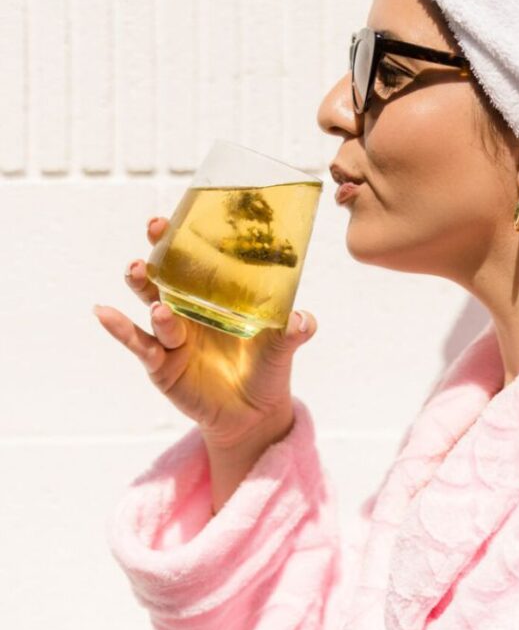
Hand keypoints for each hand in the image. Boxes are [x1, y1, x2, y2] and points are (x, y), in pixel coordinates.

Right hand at [94, 216, 316, 448]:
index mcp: (217, 298)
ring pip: (153, 304)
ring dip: (144, 286)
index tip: (180, 215)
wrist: (255, 414)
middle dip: (159, 250)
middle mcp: (190, 311)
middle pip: (168, 274)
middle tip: (155, 229)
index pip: (198, 261)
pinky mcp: (162, 365)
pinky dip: (120, 328)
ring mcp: (173, 336)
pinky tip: (104, 313)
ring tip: (139, 271)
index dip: (188, 239)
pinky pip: (139, 343)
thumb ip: (295, 330)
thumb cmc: (266, 368)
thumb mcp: (282, 346)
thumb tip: (301, 319)